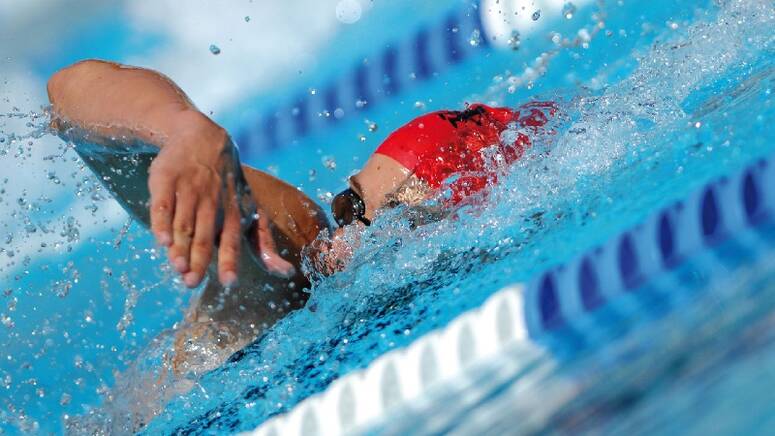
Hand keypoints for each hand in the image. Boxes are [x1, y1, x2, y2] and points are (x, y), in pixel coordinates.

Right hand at [147, 113, 289, 287]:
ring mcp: (189, 190)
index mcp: (233, 213)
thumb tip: (286, 273)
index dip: (230, 261)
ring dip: (181, 246)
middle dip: (200, 260)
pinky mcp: (166, 180)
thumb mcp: (251, 210)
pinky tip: (161, 240)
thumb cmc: (229, 186)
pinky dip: (161, 222)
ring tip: (178, 267)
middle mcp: (212, 202)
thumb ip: (263, 243)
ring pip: (185, 223)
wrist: (201, 137)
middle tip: (192, 282)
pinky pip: (163, 204)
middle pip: (206, 236)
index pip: (232, 241)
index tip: (228, 281)